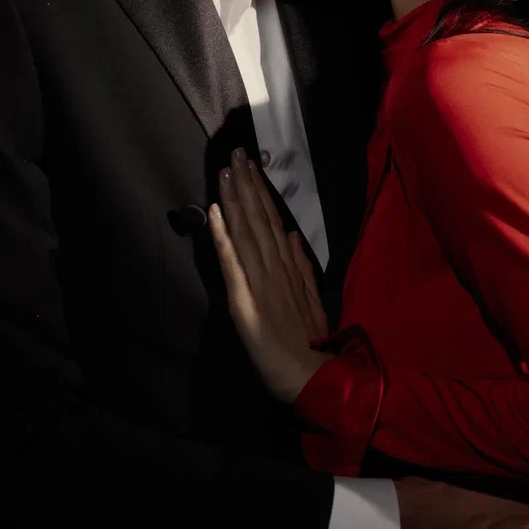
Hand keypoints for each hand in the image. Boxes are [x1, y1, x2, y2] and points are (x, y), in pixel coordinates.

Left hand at [209, 149, 330, 402]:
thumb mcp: (313, 301)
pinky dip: (222, 235)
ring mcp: (259, 281)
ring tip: (226, 172)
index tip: (252, 166)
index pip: (273, 221)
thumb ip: (303, 267)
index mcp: (289, 268)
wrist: (307, 374)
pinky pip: (231, 262)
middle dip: (246, 185)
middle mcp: (274, 267)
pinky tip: (215, 212)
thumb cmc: (310, 342)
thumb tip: (294, 234)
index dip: (261, 192)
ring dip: (234, 200)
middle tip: (236, 154)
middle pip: (258, 219)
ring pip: (245, 231)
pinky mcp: (243, 299)